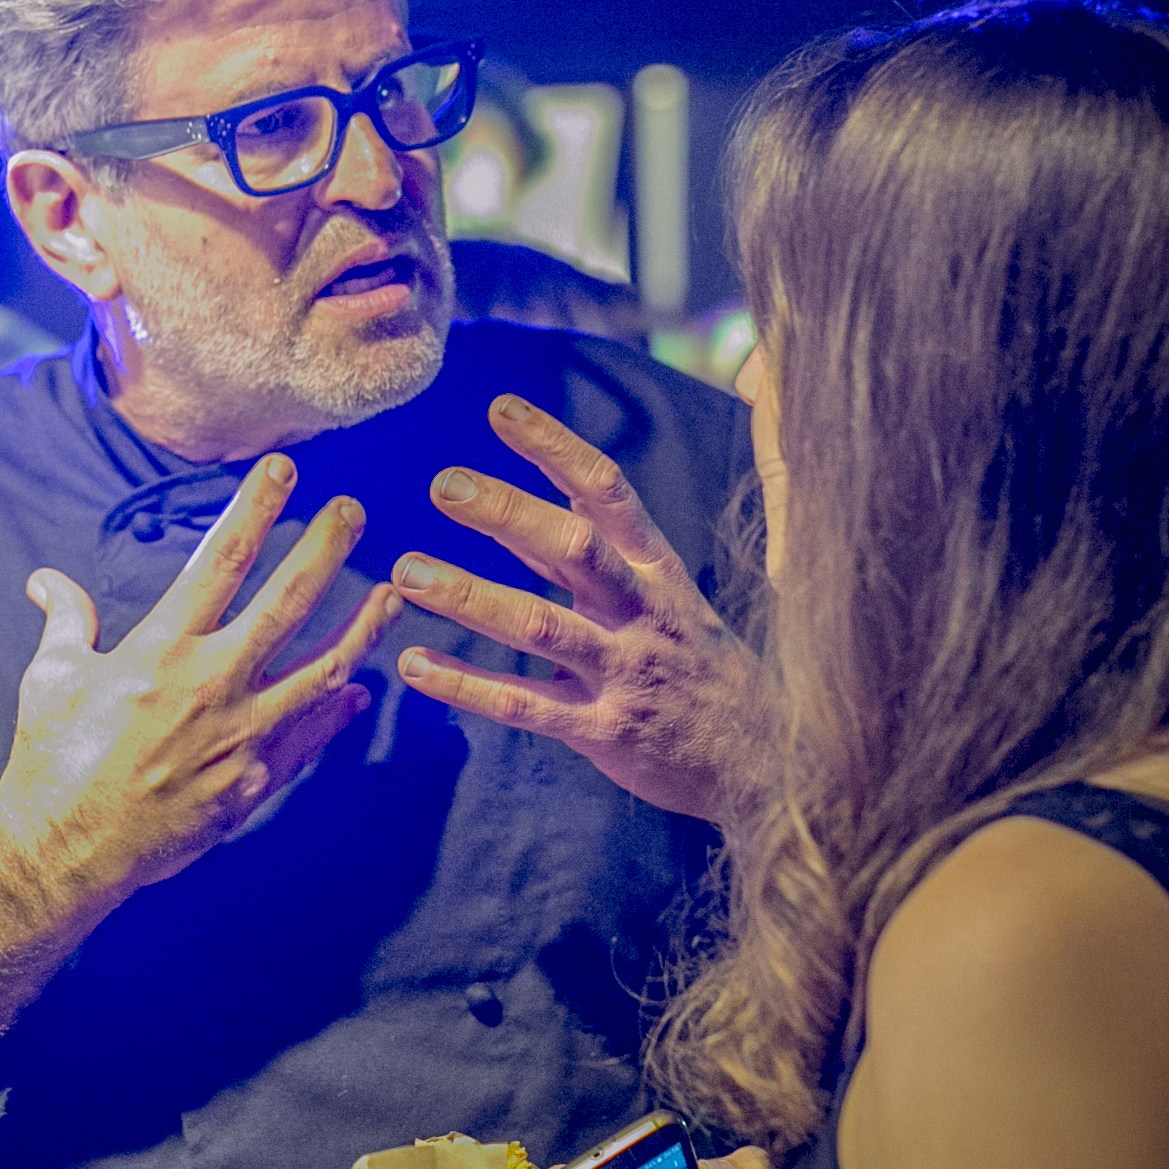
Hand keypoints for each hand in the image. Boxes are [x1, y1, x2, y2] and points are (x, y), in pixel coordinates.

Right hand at [0, 454, 398, 1067]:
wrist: (64, 853)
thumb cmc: (50, 761)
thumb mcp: (48, 678)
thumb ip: (64, 621)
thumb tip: (46, 582)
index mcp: (160, 649)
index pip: (221, 559)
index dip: (255, 507)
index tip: (284, 468)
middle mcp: (211, 685)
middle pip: (287, 603)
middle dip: (325, 549)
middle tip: (355, 511)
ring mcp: (239, 738)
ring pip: (320, 671)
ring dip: (361, 629)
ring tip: (392, 594)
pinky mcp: (251, 784)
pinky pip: (307, 739)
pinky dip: (335, 711)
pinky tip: (360, 689)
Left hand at [389, 393, 765, 824]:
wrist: (762, 760)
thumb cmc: (699, 664)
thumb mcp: (666, 593)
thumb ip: (606, 546)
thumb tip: (555, 482)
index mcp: (656, 569)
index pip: (608, 490)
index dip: (556, 446)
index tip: (500, 408)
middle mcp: (641, 611)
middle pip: (574, 548)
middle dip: (508, 513)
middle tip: (443, 483)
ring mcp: (623, 672)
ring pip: (540, 626)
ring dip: (469, 596)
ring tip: (405, 572)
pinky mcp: (603, 731)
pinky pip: (525, 706)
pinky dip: (466, 686)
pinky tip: (414, 665)